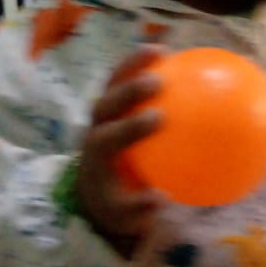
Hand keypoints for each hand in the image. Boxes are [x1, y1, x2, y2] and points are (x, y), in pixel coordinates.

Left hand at [75, 49, 164, 255]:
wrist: (96, 191)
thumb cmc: (115, 204)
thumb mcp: (125, 216)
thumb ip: (139, 208)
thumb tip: (163, 199)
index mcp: (97, 157)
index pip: (108, 138)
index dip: (129, 127)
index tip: (158, 118)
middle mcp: (95, 129)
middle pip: (106, 104)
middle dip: (128, 92)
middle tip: (158, 82)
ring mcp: (102, 114)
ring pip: (111, 84)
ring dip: (131, 65)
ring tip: (161, 50)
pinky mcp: (112, 105)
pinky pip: (125, 80)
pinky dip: (141, 66)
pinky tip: (170, 55)